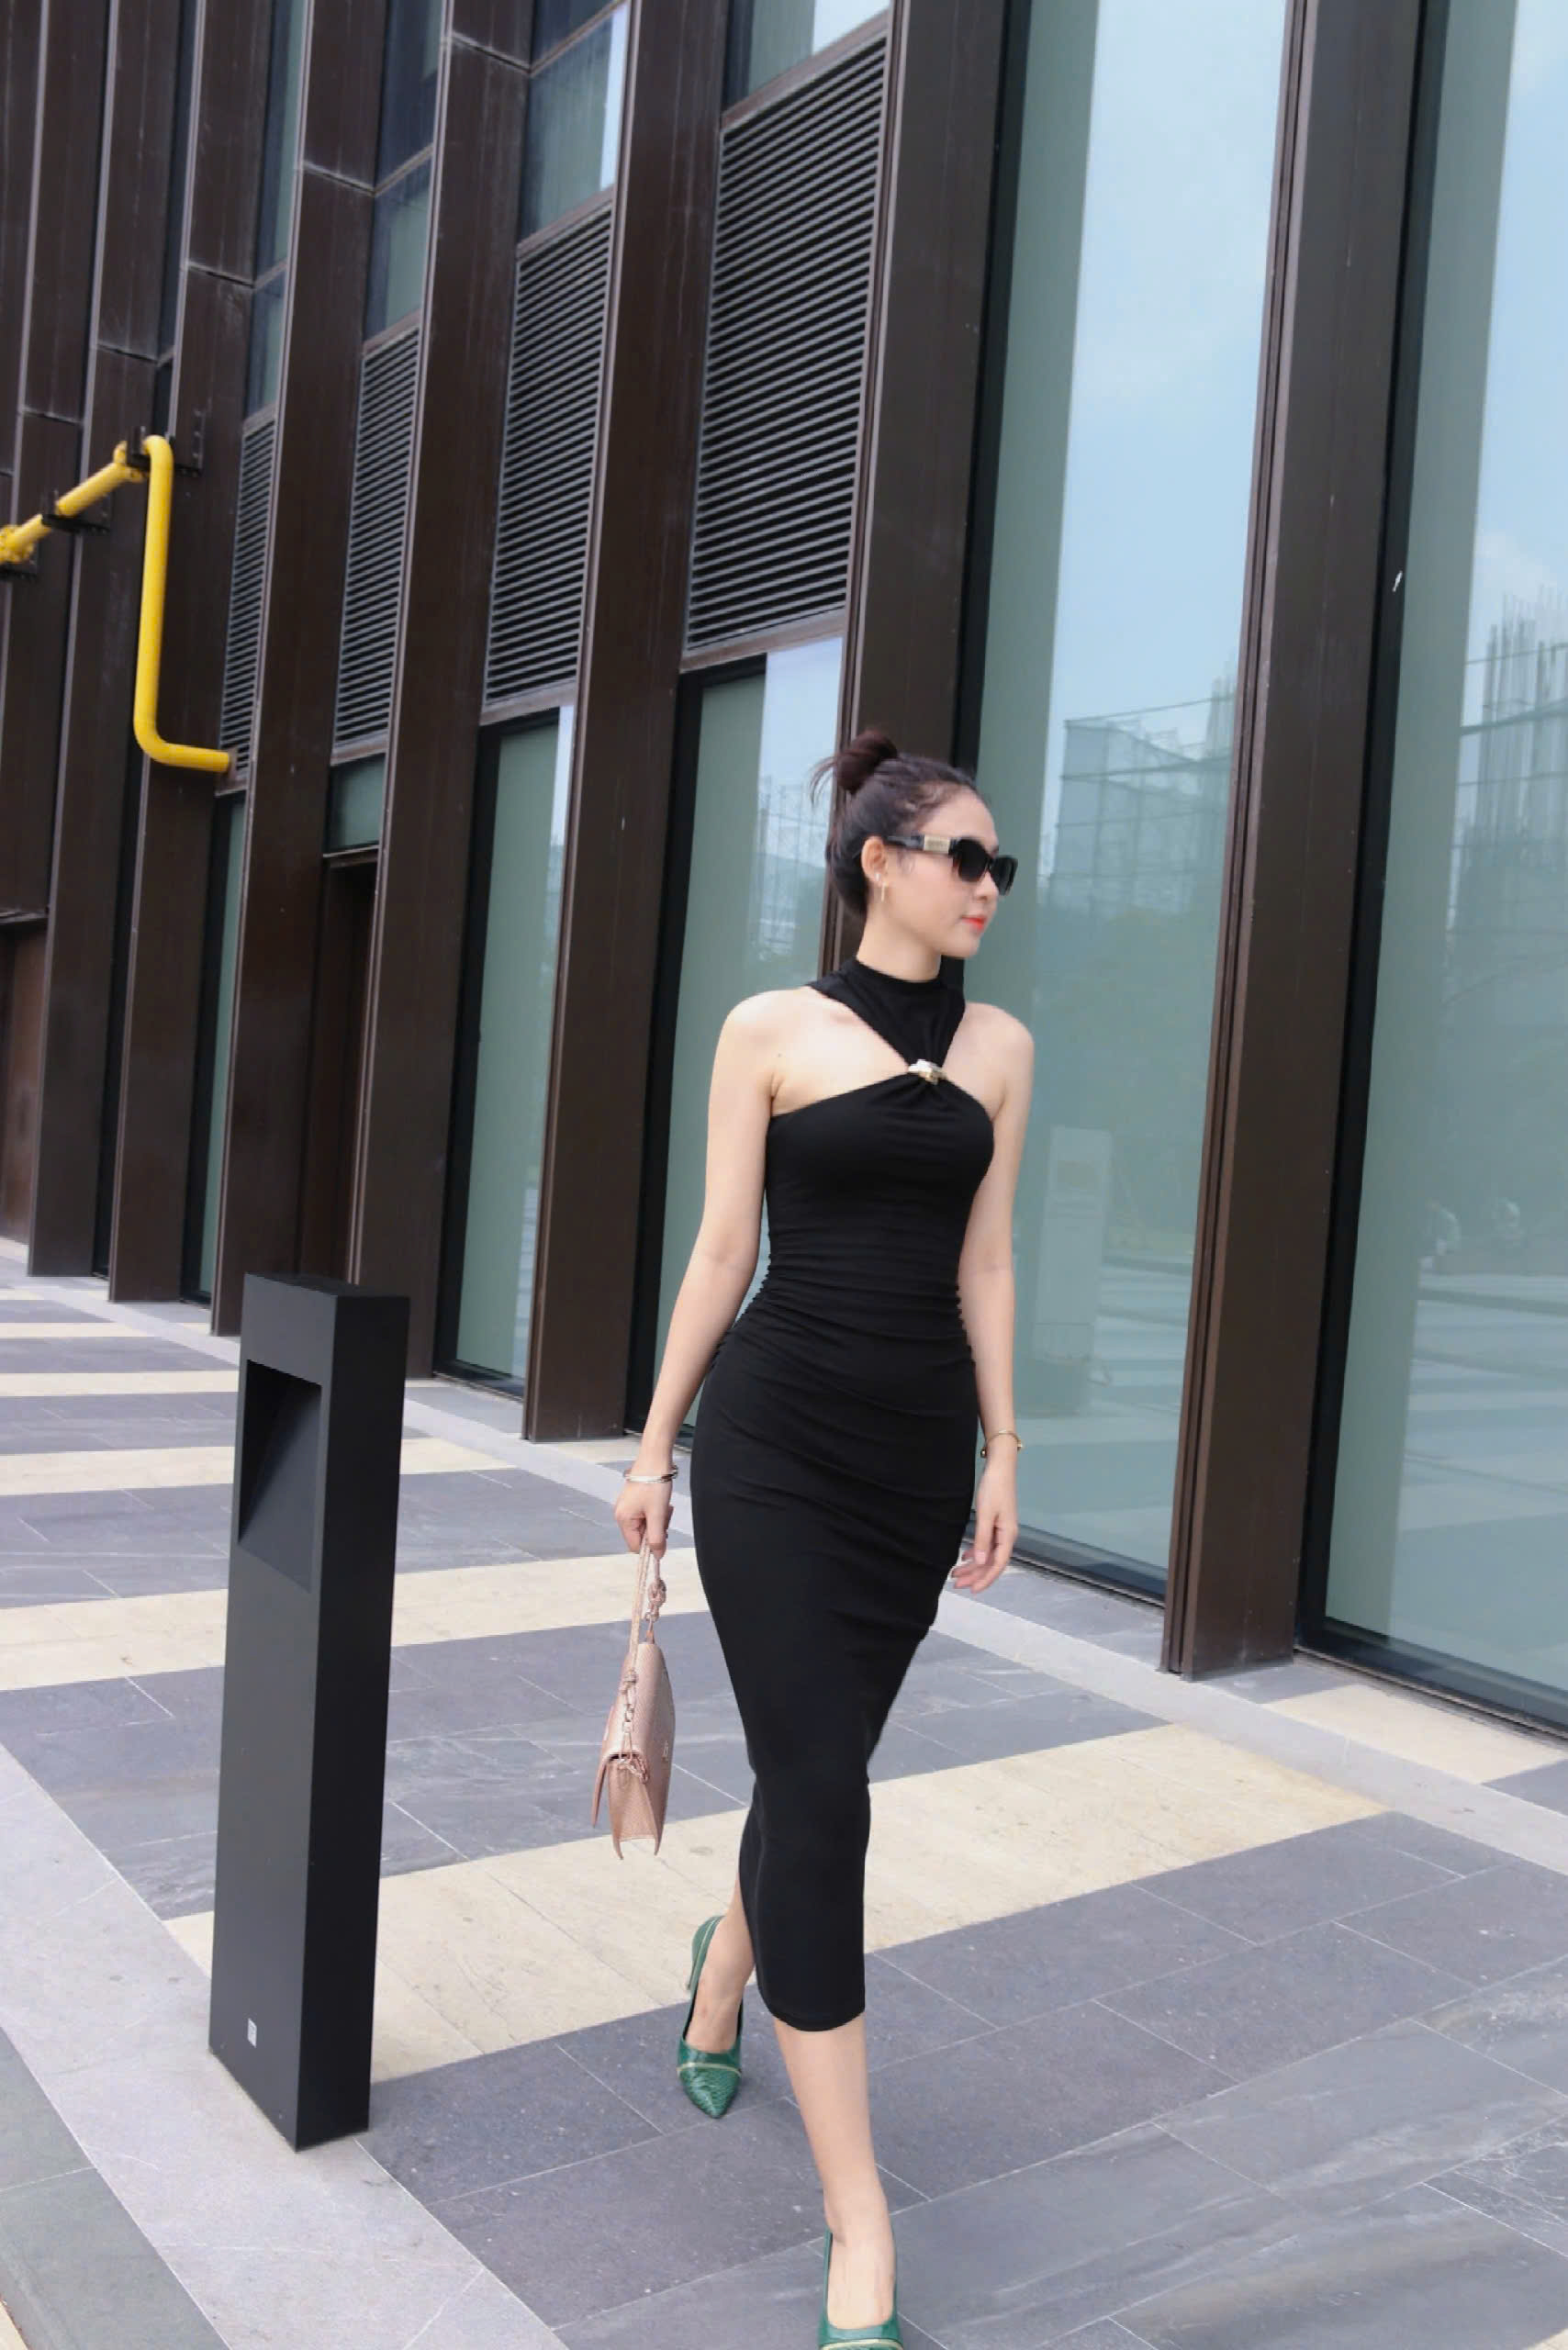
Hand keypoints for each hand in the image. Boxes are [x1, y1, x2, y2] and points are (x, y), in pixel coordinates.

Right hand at [612, 1464, 672, 1558]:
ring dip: (657, 1520)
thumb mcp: (658, 1514)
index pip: (635, 1546)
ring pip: (645, 1525)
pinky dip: (655, 1512)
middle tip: (665, 1516)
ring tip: (665, 1507)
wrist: (655, 1459)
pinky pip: (645, 1514)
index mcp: (623, 1519)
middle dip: (656, 1529)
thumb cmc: (654, 1486)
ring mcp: (627, 1506)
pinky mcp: (633, 1500)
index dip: (650, 1545)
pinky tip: (661, 1503)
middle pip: (640, 1535)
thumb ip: (657, 1538)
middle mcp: (621, 1514)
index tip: (663, 1535)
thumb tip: (657, 1556)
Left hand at [951, 1459, 1016, 1592]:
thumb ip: (982, 1540)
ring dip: (973, 1565)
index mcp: (1007, 1536)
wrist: (1000, 1468)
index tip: (972, 1589)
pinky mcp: (996, 1524)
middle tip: (956, 1583)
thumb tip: (979, 1562)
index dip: (986, 1579)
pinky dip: (975, 1553)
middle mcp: (1007, 1536)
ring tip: (956, 1573)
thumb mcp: (986, 1515)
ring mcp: (1002, 1531)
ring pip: (987, 1555)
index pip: (998, 1565)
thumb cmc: (994, 1489)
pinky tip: (964, 1556)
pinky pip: (986, 1545)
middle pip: (991, 1562)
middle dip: (974, 1575)